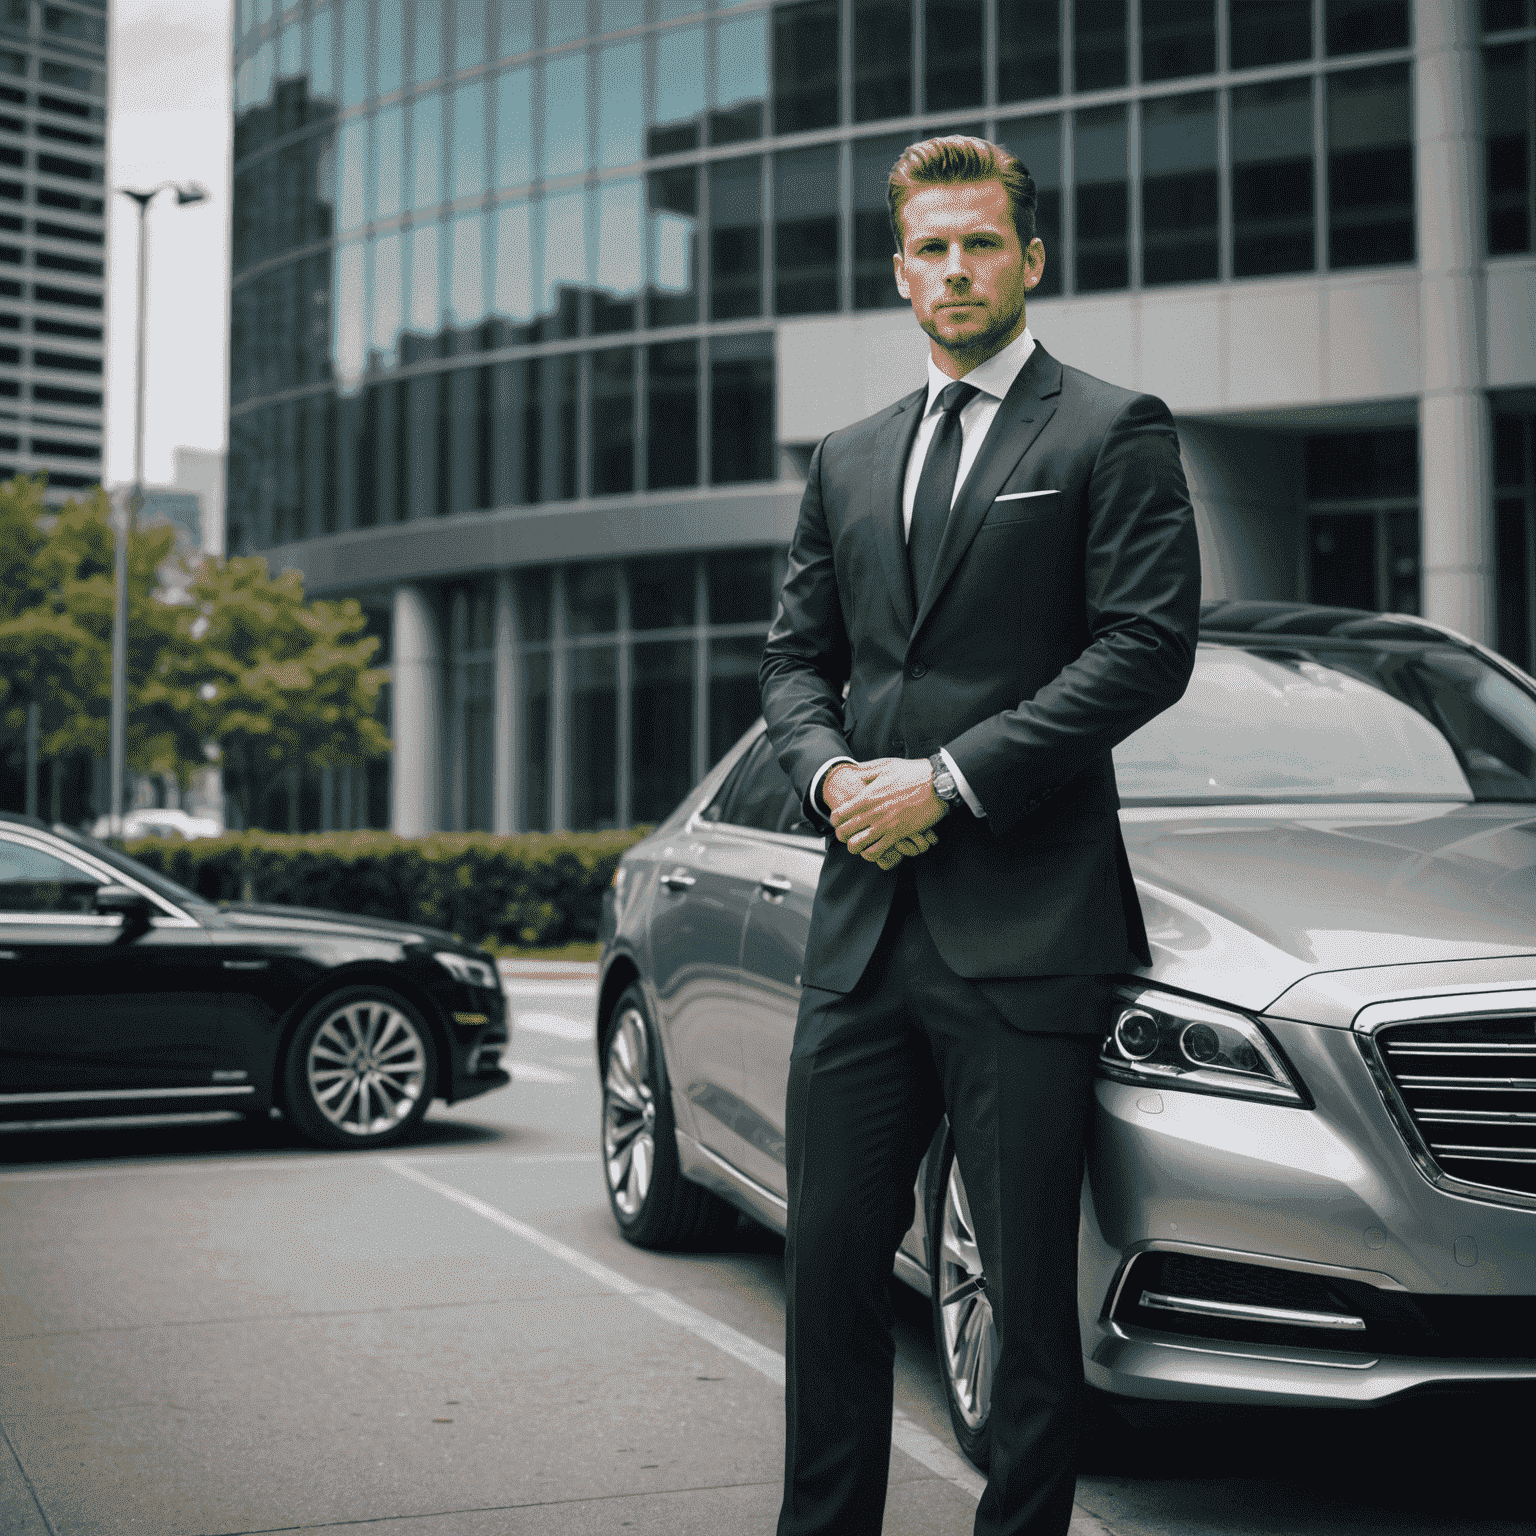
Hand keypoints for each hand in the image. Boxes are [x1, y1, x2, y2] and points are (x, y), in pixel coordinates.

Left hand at [828, 758, 947, 867]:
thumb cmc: (913, 772)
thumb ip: (866, 770)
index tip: (841, 820)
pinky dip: (873, 853)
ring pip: (857, 846)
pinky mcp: (898, 835)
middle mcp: (872, 813)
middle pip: (844, 833)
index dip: (836, 820)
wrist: (937, 783)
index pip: (838, 815)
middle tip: (849, 834)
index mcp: (866, 796)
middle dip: (843, 835)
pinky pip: (877, 852)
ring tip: (861, 843)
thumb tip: (852, 771)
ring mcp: (884, 825)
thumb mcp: (886, 765)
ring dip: (856, 847)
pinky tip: (876, 848)